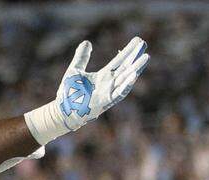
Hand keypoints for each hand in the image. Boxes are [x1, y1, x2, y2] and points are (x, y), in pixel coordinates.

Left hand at [25, 36, 148, 143]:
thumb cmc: (68, 93)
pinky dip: (126, 84)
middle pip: (125, 67)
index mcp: (102, 76)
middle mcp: (108, 83)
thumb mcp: (75, 70)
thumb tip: (87, 42)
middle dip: (135, 57)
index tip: (138, 41)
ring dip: (136, 68)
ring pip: (125, 78)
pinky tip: (134, 75)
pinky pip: (118, 93)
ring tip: (146, 57)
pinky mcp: (105, 102)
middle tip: (144, 44)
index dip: (128, 51)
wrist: (63, 110)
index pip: (118, 61)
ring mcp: (108, 92)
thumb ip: (82, 57)